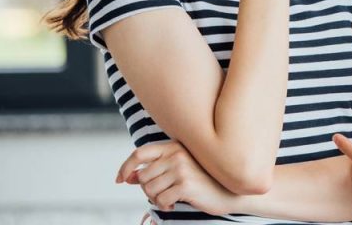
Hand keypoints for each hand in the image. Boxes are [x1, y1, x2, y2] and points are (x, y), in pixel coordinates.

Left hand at [116, 141, 234, 215]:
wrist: (231, 191)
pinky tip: (176, 203)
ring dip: (156, 199)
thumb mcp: (179, 168)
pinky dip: (165, 206)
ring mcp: (182, 169)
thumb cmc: (204, 180)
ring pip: (149, 190)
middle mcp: (177, 154)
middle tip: (162, 193)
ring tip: (170, 198)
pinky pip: (160, 200)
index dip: (125, 166)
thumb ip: (155, 169)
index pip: (140, 153)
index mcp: (175, 146)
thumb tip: (127, 177)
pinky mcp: (185, 185)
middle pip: (142, 176)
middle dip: (147, 190)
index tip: (120, 179)